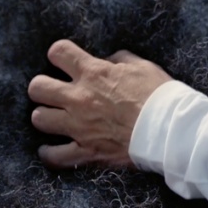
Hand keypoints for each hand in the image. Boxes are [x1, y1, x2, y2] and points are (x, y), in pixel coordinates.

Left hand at [27, 39, 171, 168]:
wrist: (171, 130)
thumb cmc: (160, 96)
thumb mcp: (142, 66)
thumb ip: (119, 60)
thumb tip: (107, 61)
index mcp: (93, 73)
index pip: (58, 52)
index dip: (59, 54)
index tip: (64, 60)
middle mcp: (79, 98)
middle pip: (37, 87)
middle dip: (43, 87)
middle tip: (55, 91)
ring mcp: (79, 127)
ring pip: (39, 119)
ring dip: (45, 117)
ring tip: (54, 118)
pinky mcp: (86, 152)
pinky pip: (54, 156)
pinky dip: (50, 153)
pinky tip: (51, 149)